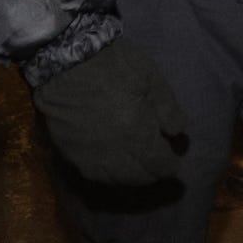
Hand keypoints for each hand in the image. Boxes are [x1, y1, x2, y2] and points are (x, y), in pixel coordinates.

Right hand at [31, 37, 187, 186]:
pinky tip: (113, 162)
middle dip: (152, 172)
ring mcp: (89, 157)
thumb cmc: (114, 65)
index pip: (160, 167)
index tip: (174, 156)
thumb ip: (169, 110)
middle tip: (157, 158)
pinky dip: (108, 174)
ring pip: (116, 181)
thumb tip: (177, 134)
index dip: (171, 164)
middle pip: (139, 178)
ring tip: (137, 162)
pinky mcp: (69, 153)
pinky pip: (93, 175)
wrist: (66, 60)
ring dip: (131, 175)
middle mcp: (114, 154)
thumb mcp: (152, 79)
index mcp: (137, 135)